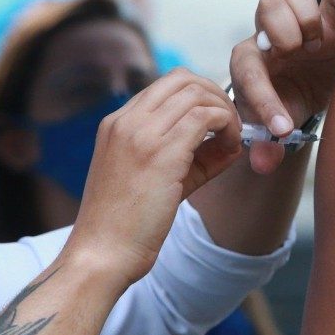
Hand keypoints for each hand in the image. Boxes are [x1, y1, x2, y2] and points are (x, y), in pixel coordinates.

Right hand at [64, 70, 242, 287]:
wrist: (102, 255)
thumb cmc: (129, 224)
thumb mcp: (157, 177)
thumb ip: (192, 155)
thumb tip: (233, 141)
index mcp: (117, 123)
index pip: (167, 85)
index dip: (201, 97)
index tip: (216, 122)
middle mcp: (125, 120)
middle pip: (183, 79)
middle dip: (216, 95)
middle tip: (231, 124)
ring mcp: (140, 133)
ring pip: (197, 93)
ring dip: (225, 112)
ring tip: (232, 139)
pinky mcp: (161, 152)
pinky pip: (206, 118)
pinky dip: (227, 127)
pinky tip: (231, 149)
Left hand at [230, 0, 334, 173]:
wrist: (305, 91)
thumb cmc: (285, 106)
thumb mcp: (275, 127)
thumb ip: (267, 146)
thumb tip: (263, 164)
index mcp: (249, 62)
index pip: (247, 69)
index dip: (263, 99)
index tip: (283, 128)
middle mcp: (270, 33)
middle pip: (266, 5)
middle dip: (283, 32)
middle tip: (299, 56)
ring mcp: (301, 20)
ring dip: (306, 15)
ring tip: (317, 44)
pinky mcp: (330, 16)